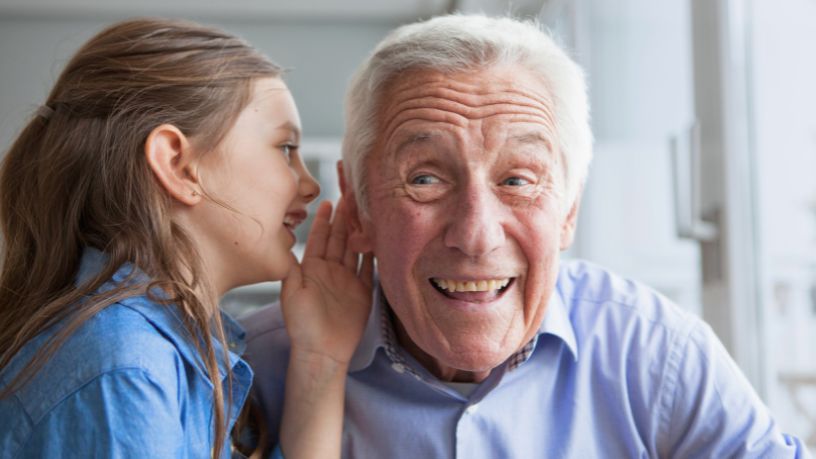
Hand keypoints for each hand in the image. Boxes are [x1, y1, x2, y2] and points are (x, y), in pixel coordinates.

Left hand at [280, 200, 373, 365]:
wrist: (321, 350)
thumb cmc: (302, 324)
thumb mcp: (291, 292)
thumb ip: (293, 267)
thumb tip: (291, 242)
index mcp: (312, 269)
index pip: (320, 238)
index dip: (325, 220)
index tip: (329, 201)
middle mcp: (331, 271)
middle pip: (339, 239)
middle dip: (345, 218)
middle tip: (352, 196)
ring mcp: (348, 280)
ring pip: (354, 249)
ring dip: (359, 231)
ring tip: (366, 211)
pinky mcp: (363, 292)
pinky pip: (369, 268)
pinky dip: (373, 253)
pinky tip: (377, 238)